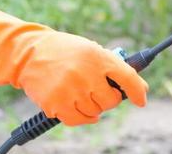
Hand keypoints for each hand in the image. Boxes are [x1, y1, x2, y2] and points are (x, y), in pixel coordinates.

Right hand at [16, 31, 148, 125]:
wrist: (30, 53)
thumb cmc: (68, 52)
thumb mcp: (93, 50)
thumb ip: (114, 67)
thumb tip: (140, 87)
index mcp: (99, 57)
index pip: (128, 77)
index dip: (137, 91)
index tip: (141, 100)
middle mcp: (86, 74)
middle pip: (111, 101)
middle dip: (109, 99)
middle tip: (99, 91)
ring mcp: (70, 90)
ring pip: (95, 112)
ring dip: (92, 107)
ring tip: (82, 92)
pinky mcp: (55, 103)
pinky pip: (77, 120)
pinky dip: (81, 117)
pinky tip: (78, 107)